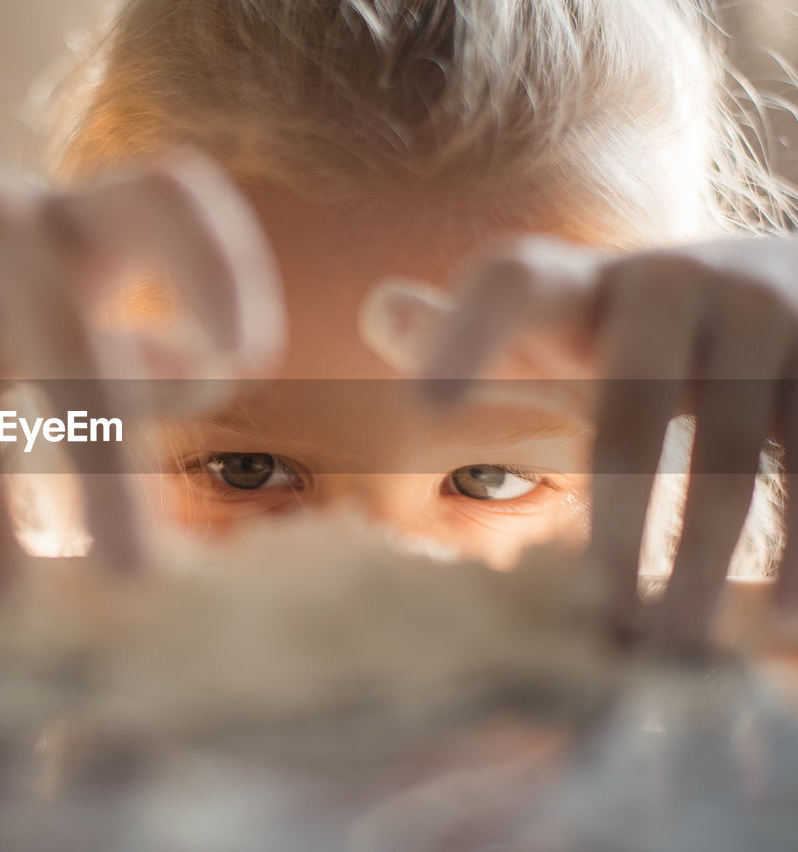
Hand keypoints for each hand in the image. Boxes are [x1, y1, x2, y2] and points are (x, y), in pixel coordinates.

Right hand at [0, 141, 283, 598]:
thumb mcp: (41, 280)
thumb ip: (121, 331)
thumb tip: (211, 378)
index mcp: (65, 219)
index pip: (165, 200)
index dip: (217, 267)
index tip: (241, 360)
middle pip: (60, 333)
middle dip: (101, 461)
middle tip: (129, 579)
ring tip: (1, 603)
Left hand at [360, 234, 797, 650]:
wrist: (791, 283)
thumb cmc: (635, 332)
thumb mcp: (559, 327)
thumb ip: (470, 332)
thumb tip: (379, 306)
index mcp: (580, 283)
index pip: (513, 282)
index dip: (467, 333)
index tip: (428, 406)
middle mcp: (669, 282)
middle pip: (629, 415)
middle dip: (614, 531)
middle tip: (595, 628)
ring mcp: (762, 311)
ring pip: (731, 459)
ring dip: (701, 567)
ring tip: (674, 652)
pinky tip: (777, 628)